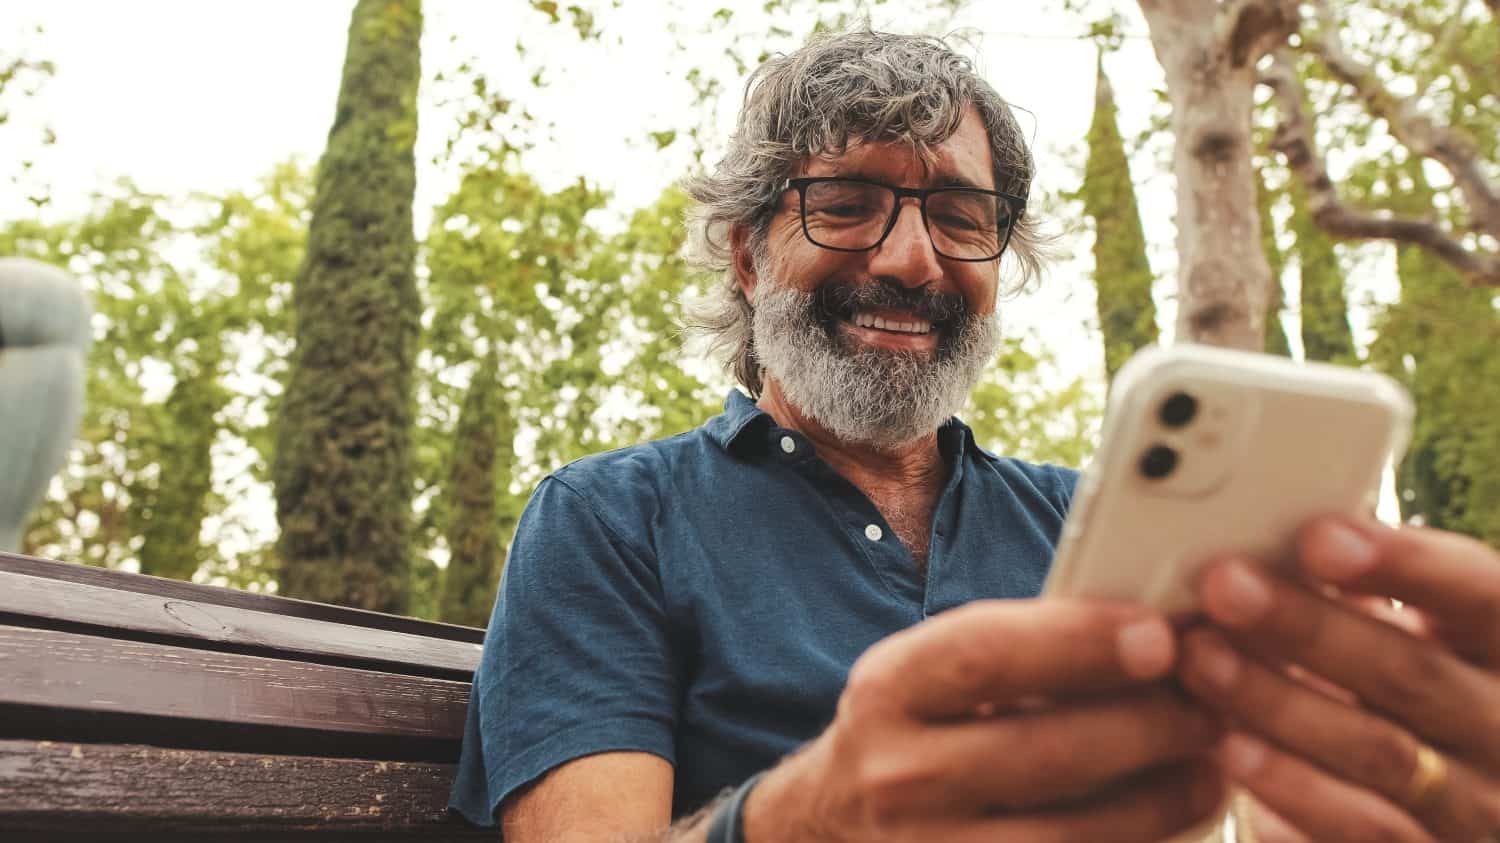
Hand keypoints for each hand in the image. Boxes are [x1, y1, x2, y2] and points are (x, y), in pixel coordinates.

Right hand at [744, 599, 1226, 842]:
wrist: (835, 828)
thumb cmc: (908, 734)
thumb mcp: (930, 675)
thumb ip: (1018, 651)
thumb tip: (1147, 626)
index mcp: (889, 690)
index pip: (986, 656)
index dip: (1080, 642)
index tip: (1161, 633)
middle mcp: (899, 775)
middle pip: (1046, 750)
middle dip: (1150, 722)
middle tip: (1216, 699)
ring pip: (1076, 832)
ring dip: (1164, 793)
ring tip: (1212, 757)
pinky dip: (1139, 842)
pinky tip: (1174, 813)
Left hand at [1179, 515, 1499, 841]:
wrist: (1450, 803)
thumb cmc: (1406, 692)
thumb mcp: (1411, 636)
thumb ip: (1361, 593)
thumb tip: (1261, 540)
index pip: (1480, 597)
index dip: (1405, 565)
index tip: (1318, 537)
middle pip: (1412, 673)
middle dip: (1309, 626)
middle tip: (1224, 585)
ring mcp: (1474, 804)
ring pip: (1378, 752)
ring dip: (1279, 703)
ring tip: (1201, 660)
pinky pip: (1361, 831)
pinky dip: (1293, 789)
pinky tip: (1229, 751)